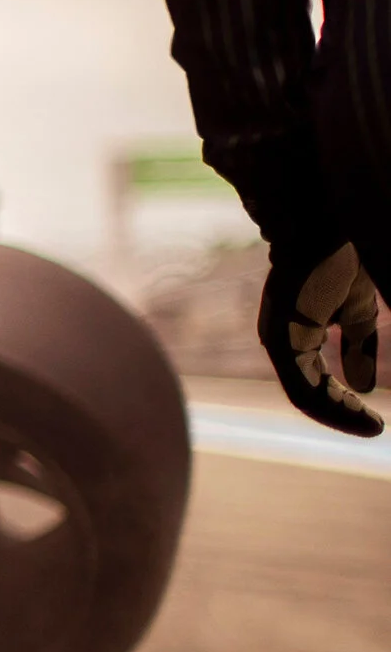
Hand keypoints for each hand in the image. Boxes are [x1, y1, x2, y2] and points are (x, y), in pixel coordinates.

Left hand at [259, 242, 382, 436]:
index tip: (375, 424)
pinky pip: (301, 382)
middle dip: (341, 415)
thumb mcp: (356, 310)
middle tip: (373, 430)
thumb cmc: (336, 259)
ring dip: (338, 413)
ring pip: (303, 393)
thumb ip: (358, 344)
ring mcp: (277, 337)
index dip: (344, 406)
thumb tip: (364, 384)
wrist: (320, 221)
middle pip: (307, 395)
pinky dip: (331, 400)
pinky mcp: (281, 334)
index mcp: (296, 338)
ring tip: (370, 427)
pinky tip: (360, 404)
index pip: (316, 384)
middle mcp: (280, 341)